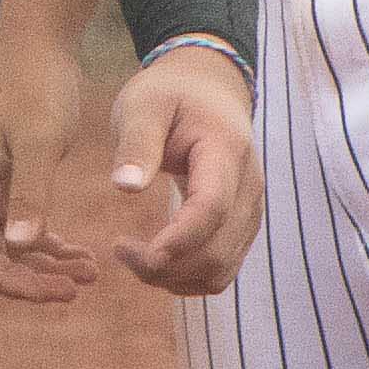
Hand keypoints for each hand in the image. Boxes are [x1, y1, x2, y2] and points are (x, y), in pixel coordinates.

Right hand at [0, 31, 107, 302]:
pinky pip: (23, 227)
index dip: (14, 283)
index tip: (59, 291)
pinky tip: (80, 254)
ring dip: (46, 265)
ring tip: (89, 274)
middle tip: (77, 289)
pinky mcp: (10, 180)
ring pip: (11, 247)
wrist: (40, 45)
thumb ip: (29, 194)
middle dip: (31, 280)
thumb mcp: (39, 142)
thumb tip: (19, 247)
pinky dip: (49, 244)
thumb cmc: (37, 86)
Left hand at [106, 41, 261, 295]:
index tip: (134, 252)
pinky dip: (187, 277)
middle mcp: (249, 187)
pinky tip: (154, 259)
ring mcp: (250, 211)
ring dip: (174, 278)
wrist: (208, 90)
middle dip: (166, 266)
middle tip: (118, 249)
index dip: (178, 238)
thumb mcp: (144, 105)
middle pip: (217, 251)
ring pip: (220, 270)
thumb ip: (137, 143)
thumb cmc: (170, 95)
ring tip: (131, 256)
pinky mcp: (241, 227)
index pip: (212, 207)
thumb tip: (124, 187)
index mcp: (226, 151)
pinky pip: (221, 270)